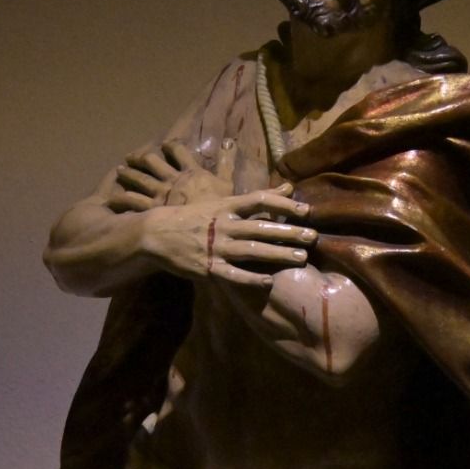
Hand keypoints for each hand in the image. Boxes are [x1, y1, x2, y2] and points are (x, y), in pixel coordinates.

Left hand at [105, 141, 232, 210]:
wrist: (211, 232)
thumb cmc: (221, 211)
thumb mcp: (228, 184)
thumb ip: (227, 163)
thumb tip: (229, 142)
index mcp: (190, 172)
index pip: (178, 151)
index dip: (170, 146)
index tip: (164, 145)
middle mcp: (172, 179)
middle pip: (151, 161)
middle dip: (140, 158)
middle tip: (132, 158)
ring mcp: (160, 195)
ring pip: (138, 179)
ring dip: (128, 174)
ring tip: (119, 172)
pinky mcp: (151, 211)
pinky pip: (132, 201)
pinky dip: (122, 199)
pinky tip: (113, 199)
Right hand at [138, 187, 316, 287]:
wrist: (156, 234)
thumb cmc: (193, 217)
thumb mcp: (222, 201)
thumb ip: (256, 198)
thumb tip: (288, 186)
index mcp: (226, 207)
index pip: (259, 200)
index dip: (283, 205)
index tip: (306, 211)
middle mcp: (224, 226)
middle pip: (261, 228)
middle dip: (289, 232)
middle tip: (313, 236)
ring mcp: (216, 248)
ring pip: (252, 251)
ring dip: (278, 254)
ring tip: (301, 257)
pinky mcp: (208, 268)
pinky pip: (233, 275)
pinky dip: (251, 278)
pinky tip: (268, 281)